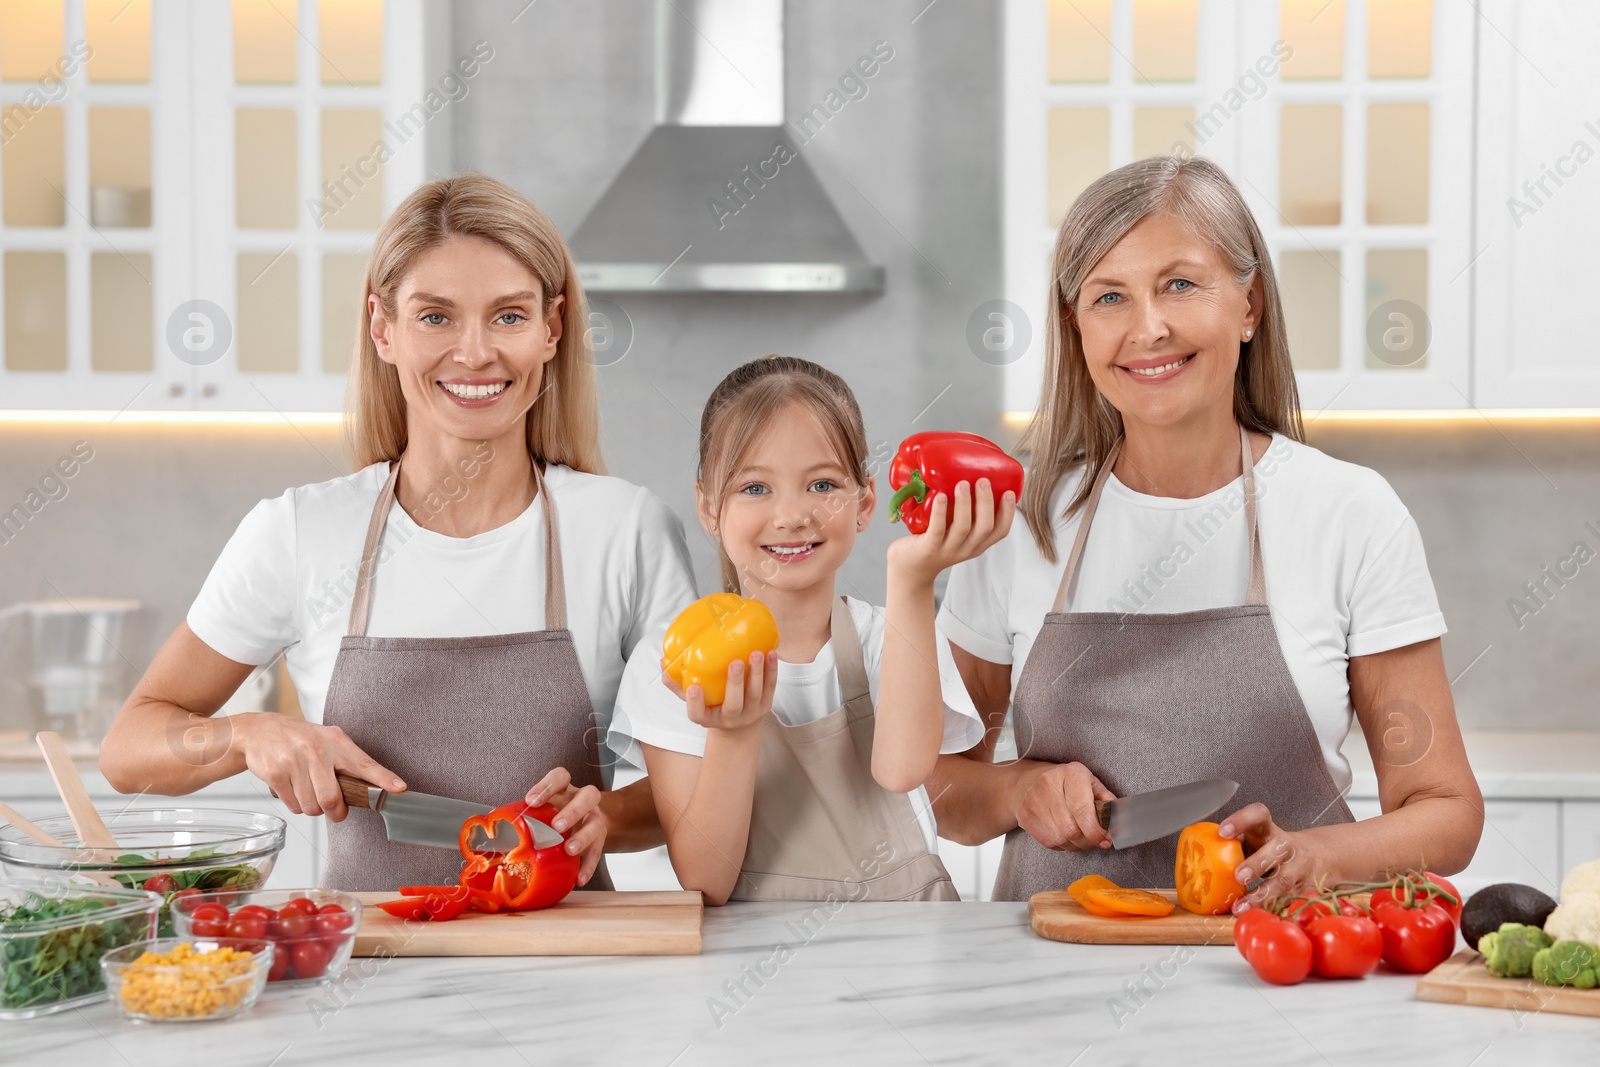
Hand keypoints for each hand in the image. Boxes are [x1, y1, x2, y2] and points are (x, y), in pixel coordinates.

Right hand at [236, 712, 404, 820]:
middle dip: (335, 812)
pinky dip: (295, 804)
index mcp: (336, 741)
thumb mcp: (328, 741)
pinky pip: (293, 806)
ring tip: (308, 790)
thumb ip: (348, 762)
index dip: (383, 779)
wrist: (259, 731)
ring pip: (311, 807)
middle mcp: (316, 750)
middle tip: (335, 810)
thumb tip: (373, 789)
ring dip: (312, 807)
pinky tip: (293, 787)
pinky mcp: (275, 773)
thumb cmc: (300, 739)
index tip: (399, 788)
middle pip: (331, 799)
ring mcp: (294, 761)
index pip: (364, 763)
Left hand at [526, 766, 606, 886]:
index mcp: (565, 789)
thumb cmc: (556, 813)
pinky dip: (589, 865)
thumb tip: (490, 829)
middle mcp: (583, 800)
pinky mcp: (601, 839)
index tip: (531, 801)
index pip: (560, 777)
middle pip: (588, 796)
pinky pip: (598, 852)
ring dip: (583, 837)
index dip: (547, 786)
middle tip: (557, 826)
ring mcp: (594, 819)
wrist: (588, 819)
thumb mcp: (544, 808)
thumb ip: (524, 816)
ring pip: (595, 824)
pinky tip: (579, 877)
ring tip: (570, 850)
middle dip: (572, 811)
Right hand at [661, 651, 776, 734]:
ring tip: (756, 653)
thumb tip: (663, 663)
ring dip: (757, 673)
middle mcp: (730, 719)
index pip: (697, 715)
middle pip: (733, 704)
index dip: (695, 703)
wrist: (738, 728)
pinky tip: (771, 654)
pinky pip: (770, 688)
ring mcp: (750, 713)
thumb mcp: (693, 701)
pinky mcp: (766, 705)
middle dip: (734, 683)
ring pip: (755, 694)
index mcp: (708, 719)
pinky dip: (771, 671)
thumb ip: (677, 684)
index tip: (693, 688)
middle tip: (735, 662)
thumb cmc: (712, 707)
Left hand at [886, 478, 1015, 584]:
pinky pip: (937, 530)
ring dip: (965, 504)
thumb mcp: (955, 534)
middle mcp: (966, 549)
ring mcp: (947, 550)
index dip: (1008, 513)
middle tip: (982, 481)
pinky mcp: (929, 549)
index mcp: (976, 544)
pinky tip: (940, 497)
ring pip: (963, 528)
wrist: (910, 569)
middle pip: (985, 528)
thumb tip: (969, 477)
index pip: (1000, 532)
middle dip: (986, 502)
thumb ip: (964, 515)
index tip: (1009, 492)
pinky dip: (940, 512)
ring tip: (962, 484)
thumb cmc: (933, 544)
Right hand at [1011, 761, 1115, 850]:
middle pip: (1071, 828)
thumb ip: (1105, 798)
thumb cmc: (1064, 782)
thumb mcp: (1089, 782)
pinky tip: (1066, 836)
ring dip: (1076, 845)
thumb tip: (1117, 817)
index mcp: (1071, 774)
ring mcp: (1034, 801)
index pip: (1083, 809)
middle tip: (1097, 841)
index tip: (1106, 839)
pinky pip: (1049, 842)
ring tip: (1082, 838)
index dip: (1096, 830)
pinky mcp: (1026, 816)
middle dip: (1088, 841)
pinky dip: (1062, 845)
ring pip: (1060, 838)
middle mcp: (1049, 785)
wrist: (1027, 781)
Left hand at [1219, 802, 1329, 909]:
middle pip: (1275, 851)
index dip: (1241, 820)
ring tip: (1241, 907)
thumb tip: (1197, 858)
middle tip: (1238, 876)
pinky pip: (1290, 901)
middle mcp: (1286, 846)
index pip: (1258, 815)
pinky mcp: (1306, 889)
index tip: (1223, 832)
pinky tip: (1259, 917)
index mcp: (1268, 829)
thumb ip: (1234, 847)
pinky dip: (1274, 911)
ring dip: (1262, 895)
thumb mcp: (1257, 840)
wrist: (1319, 856)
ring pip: (1284, 881)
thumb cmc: (1273, 848)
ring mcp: (1298, 868)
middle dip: (1257, 863)